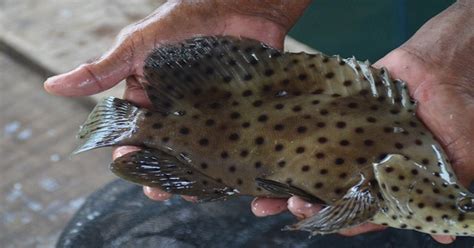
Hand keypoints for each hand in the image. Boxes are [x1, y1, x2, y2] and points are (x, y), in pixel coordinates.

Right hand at [44, 0, 310, 199]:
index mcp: (150, 98)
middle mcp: (177, 110)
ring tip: (193, 192)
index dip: (130, 153)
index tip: (130, 167)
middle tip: (163, 191)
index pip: (135, 133)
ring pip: (196, 152)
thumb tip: (52, 86)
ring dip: (191, 174)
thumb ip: (102, 71)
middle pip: (166, 151)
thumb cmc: (183, 20)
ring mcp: (207, 113)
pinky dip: (224, 160)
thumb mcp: (138, 46)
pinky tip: (224, 177)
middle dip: (161, 173)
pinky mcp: (235, 113)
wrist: (236, 5)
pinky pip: (228, 142)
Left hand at [252, 1, 473, 243]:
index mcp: (390, 182)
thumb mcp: (461, 153)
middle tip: (289, 205)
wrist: (443, 65)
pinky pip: (310, 134)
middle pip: (330, 194)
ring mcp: (348, 143)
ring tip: (264, 197)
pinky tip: (268, 154)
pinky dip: (290, 144)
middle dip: (308, 205)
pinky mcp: (335, 119)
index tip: (319, 219)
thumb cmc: (458, 110)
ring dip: (289, 184)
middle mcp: (365, 166)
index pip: (361, 211)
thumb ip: (448, 188)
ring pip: (314, 168)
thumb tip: (444, 234)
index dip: (341, 218)